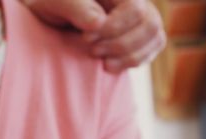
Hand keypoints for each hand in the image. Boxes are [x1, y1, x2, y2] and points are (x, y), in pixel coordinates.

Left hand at [22, 0, 165, 71]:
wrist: (50, 15)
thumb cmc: (50, 4)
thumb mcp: (54, 2)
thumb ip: (75, 7)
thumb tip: (99, 22)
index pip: (135, 9)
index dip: (114, 29)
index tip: (85, 38)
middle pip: (151, 24)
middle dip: (121, 44)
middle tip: (92, 50)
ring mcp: (141, 14)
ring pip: (156, 36)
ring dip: (129, 56)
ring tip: (101, 60)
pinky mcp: (141, 32)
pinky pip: (154, 47)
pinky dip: (136, 60)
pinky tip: (110, 65)